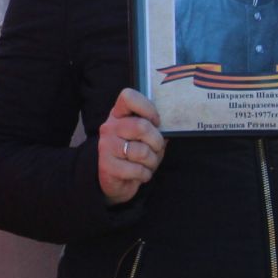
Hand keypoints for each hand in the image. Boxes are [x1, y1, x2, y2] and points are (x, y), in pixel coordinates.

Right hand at [97, 88, 163, 204]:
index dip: (147, 108)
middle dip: (157, 142)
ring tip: (146, 164)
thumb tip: (171, 125)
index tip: (156, 122)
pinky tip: (139, 173)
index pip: (128, 97)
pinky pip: (138, 170)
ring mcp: (106, 146)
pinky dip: (145, 175)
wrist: (114, 180)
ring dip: (152, 162)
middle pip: (141, 126)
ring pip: (142, 151)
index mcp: (119, 115)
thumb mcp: (144, 137)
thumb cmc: (134, 155)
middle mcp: (109, 127)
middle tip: (155, 149)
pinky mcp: (107, 166)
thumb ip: (153, 128)